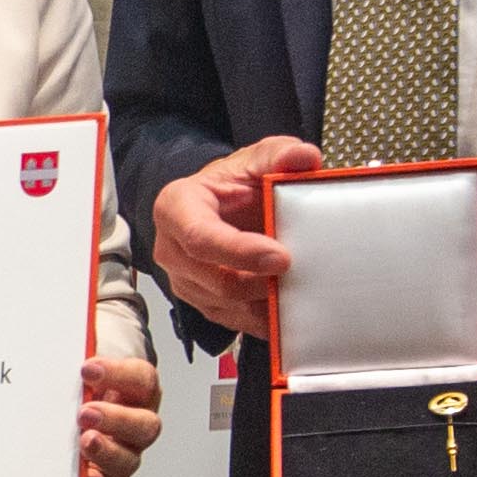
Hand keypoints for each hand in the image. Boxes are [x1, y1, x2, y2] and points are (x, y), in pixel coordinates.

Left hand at [77, 327, 164, 476]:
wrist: (75, 390)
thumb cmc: (82, 374)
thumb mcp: (85, 356)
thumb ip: (80, 352)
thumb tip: (60, 350)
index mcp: (138, 389)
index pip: (141, 381)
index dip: (118, 375)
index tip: (88, 369)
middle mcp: (136, 422)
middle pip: (144, 426)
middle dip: (116, 420)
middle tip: (86, 412)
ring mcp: (121, 450)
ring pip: (128, 459)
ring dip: (107, 452)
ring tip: (83, 442)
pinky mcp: (99, 473)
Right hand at [149, 135, 326, 339]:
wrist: (221, 205)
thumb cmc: (232, 185)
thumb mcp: (256, 160)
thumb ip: (280, 155)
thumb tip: (304, 157)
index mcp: (176, 207)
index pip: (199, 238)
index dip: (240, 252)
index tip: (282, 257)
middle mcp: (171, 249)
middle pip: (216, 280)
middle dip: (261, 283)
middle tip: (298, 272)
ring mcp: (183, 280)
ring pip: (227, 305)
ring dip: (264, 301)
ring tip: (295, 285)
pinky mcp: (201, 303)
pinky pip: (234, 322)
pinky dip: (263, 317)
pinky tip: (285, 304)